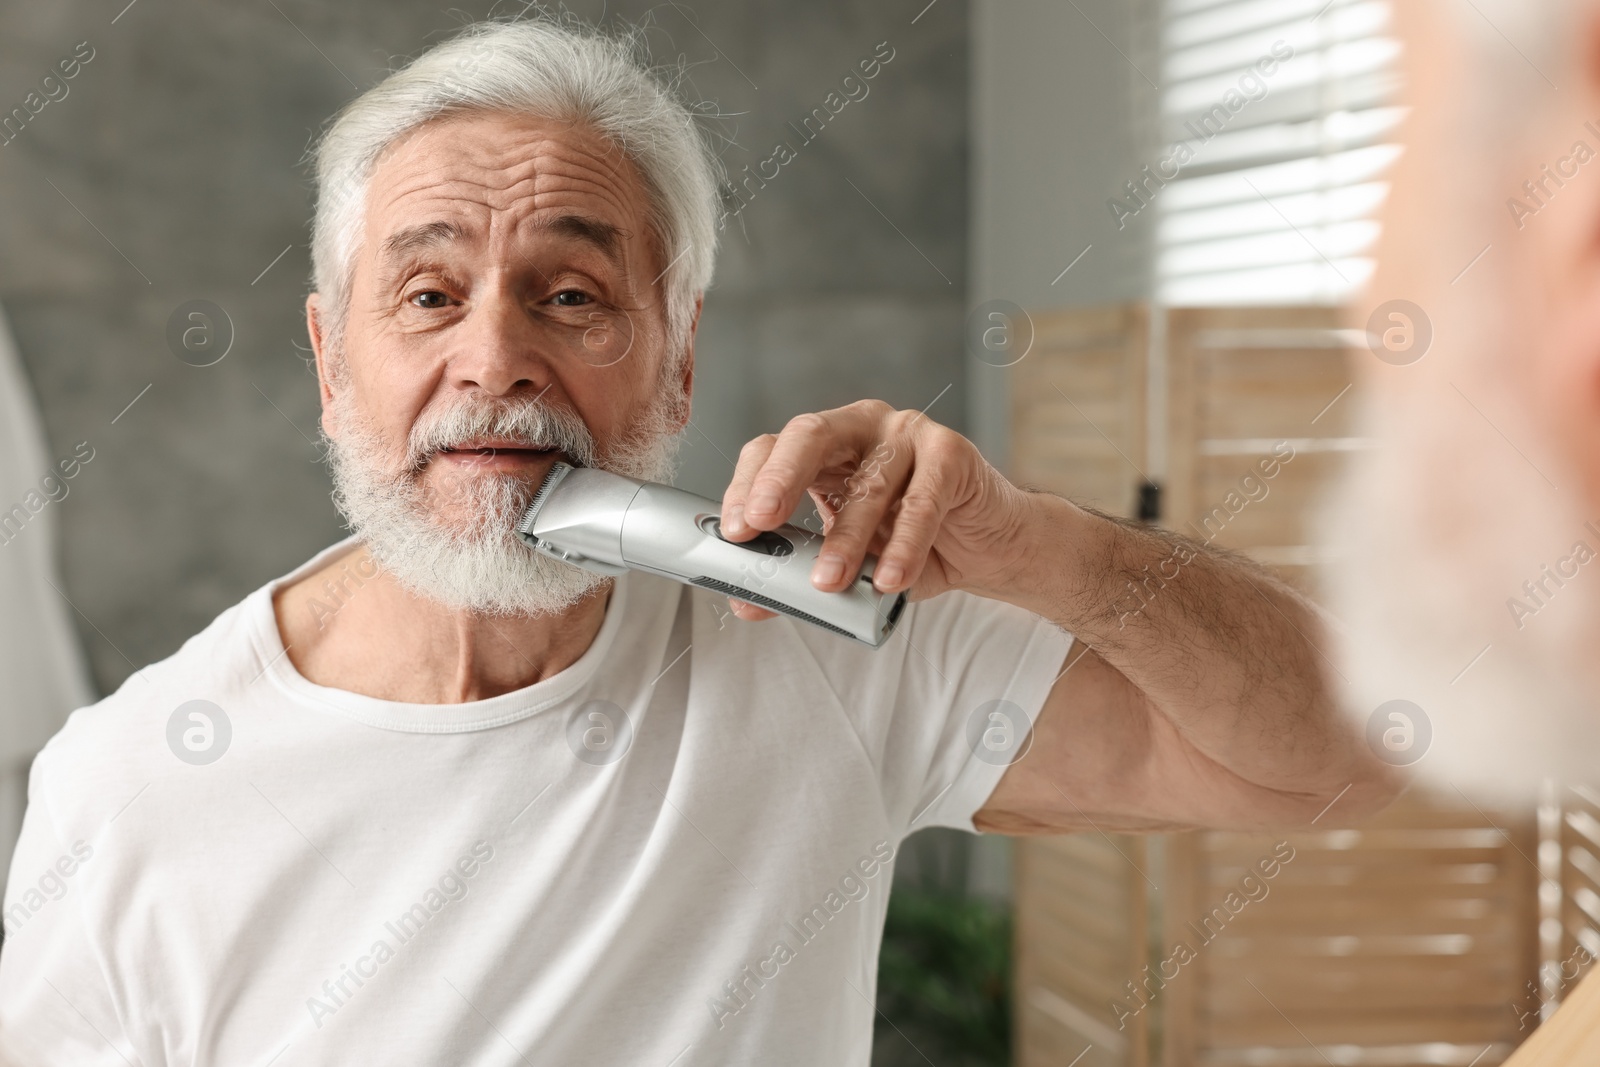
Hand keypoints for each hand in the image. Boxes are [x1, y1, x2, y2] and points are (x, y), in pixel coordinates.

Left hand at [717, 399, 1031, 620]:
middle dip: (779, 479)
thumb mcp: (847, 564)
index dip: (746, 485)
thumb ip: (799, 578)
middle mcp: (859, 430)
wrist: (988, 549)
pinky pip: (923, 501)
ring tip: (830, 582)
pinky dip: (904, 544)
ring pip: (868, 481)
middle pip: (809, 435)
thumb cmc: (910, 547)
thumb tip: (748, 603)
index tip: (734, 532)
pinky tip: (891, 579)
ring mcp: (907, 434)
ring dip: (845, 537)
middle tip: (760, 523)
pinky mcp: (951, 454)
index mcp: (823, 448)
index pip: (770, 448)